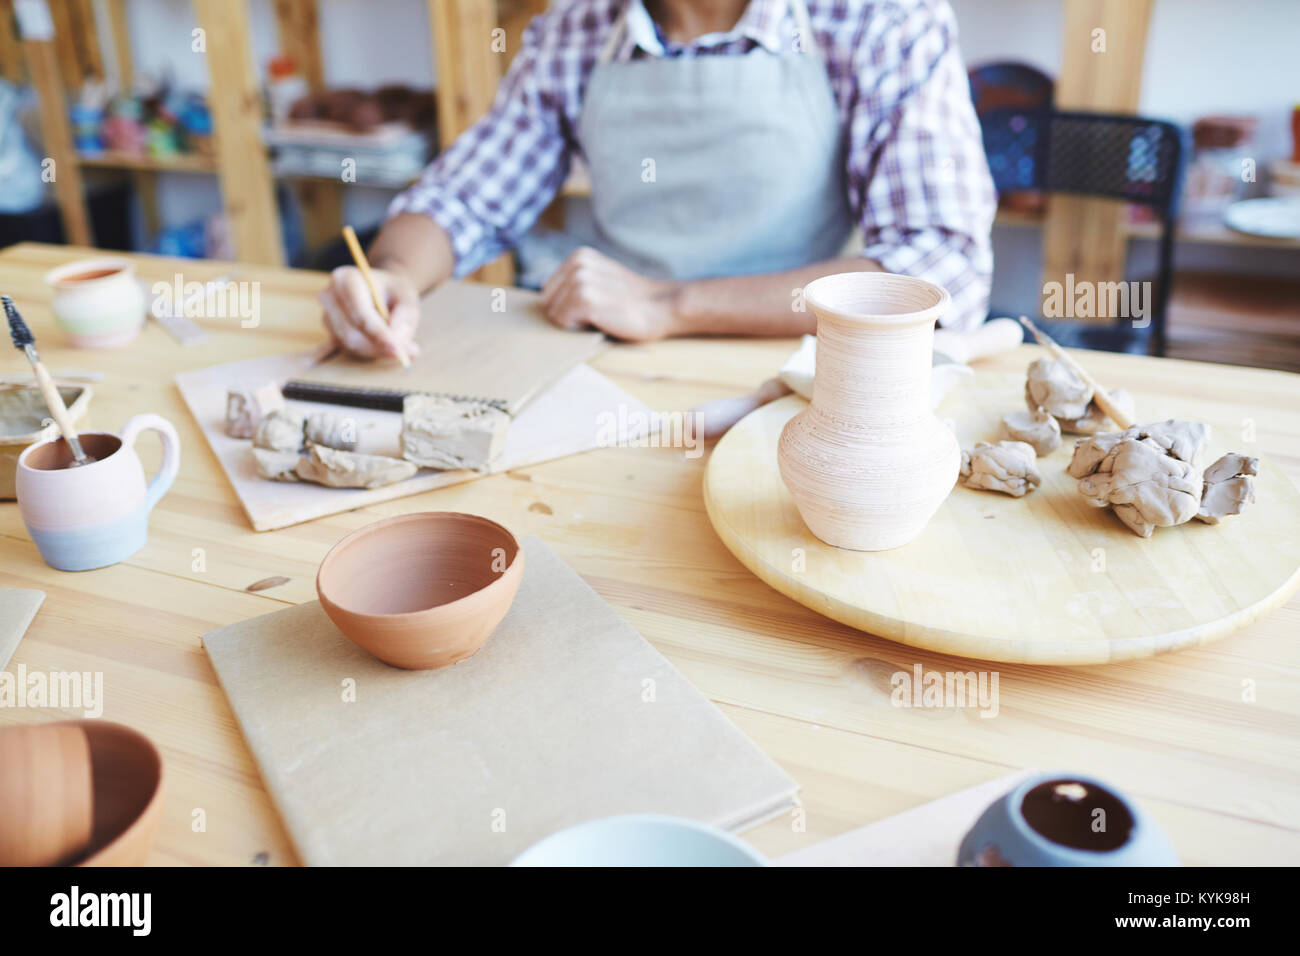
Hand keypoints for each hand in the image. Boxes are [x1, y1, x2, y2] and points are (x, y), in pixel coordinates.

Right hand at [317, 266, 421, 359]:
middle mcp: (329, 297)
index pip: (360, 314)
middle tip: (403, 353)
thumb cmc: (394, 291)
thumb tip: (395, 339)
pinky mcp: (330, 332)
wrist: (382, 291)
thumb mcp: (408, 295)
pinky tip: (386, 345)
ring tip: (400, 347)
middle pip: (351, 334)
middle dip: (378, 347)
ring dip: (376, 351)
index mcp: (346, 279)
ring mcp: (327, 316)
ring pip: (350, 345)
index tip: (397, 350)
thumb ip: (405, 314)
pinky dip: (370, 352)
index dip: (379, 334)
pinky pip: (349, 350)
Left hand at [540, 247, 680, 341]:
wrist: (661, 307)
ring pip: (554, 313)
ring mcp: (580, 280)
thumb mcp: (600, 280)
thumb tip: (545, 303)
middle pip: (547, 302)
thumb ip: (574, 284)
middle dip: (567, 313)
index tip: (593, 306)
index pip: (548, 291)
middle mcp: (577, 263)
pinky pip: (562, 322)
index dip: (567, 306)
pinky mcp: (584, 298)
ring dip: (575, 322)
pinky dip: (578, 328)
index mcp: (579, 256)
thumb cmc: (630, 302)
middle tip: (598, 312)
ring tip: (602, 315)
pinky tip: (601, 320)